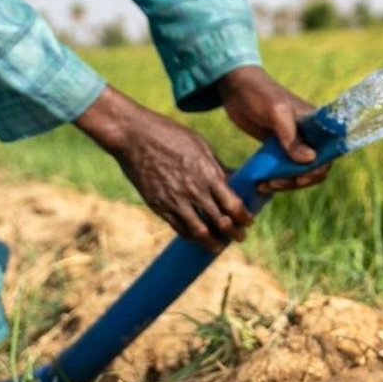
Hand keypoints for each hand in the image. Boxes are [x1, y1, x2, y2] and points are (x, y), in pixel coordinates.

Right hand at [76, 87, 250, 251]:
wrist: (134, 136)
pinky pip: (178, 227)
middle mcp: (194, 191)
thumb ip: (218, 167)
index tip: (249, 221)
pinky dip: (191, 235)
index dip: (244, 217)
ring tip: (219, 246)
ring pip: (200, 232)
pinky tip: (196, 236)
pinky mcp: (158, 206)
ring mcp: (175, 200)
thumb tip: (236, 179)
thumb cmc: (171, 135)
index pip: (234, 205)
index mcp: (209, 174)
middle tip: (240, 237)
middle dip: (234, 233)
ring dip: (213, 242)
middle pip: (221, 222)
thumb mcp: (201, 146)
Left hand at [217, 66, 330, 193]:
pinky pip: (285, 169)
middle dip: (298, 180)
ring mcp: (295, 143)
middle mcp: (310, 135)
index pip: (328, 153)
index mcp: (317, 124)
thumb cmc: (260, 94)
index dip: (317, 169)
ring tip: (264, 185)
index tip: (297, 177)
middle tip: (275, 183)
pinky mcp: (280, 148)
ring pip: (299, 172)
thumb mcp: (276, 112)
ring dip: (286, 183)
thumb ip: (292, 136)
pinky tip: (261, 183)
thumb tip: (310, 159)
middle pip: (315, 167)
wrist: (236, 88)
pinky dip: (276, 179)